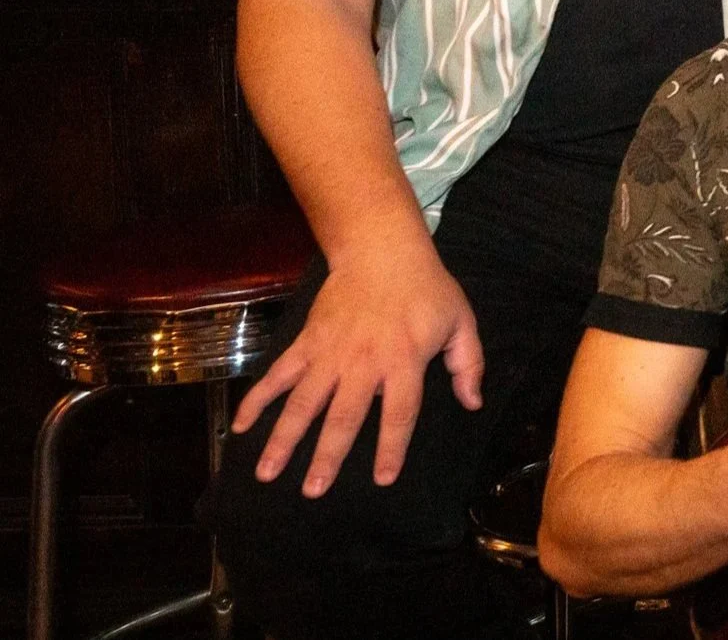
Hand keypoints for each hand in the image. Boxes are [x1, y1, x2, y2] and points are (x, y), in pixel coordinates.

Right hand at [231, 236, 483, 497]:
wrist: (382, 250)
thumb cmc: (427, 289)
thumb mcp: (461, 321)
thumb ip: (468, 363)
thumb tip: (473, 403)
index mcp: (404, 360)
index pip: (400, 413)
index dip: (391, 447)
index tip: (382, 479)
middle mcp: (364, 362)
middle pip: (344, 416)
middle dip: (327, 455)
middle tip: (312, 492)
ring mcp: (330, 353)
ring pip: (304, 402)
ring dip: (283, 438)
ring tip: (266, 473)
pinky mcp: (307, 341)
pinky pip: (278, 374)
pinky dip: (258, 399)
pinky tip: (241, 427)